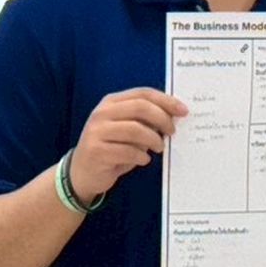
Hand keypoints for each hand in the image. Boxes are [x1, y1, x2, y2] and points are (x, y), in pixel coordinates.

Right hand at [67, 87, 187, 202]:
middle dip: (162, 118)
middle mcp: (102, 113)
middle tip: (172, 131)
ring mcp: (96, 131)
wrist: (82, 173)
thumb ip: (144, 120)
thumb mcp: (127, 129)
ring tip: (159, 147)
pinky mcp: (96, 151)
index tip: (183, 110)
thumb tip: (173, 116)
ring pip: (135, 129)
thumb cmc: (111, 148)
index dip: (165, 100)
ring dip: (153, 139)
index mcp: (111, 102)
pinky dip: (142, 156)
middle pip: (140, 107)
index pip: (143, 93)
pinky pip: (128, 151)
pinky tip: (143, 159)